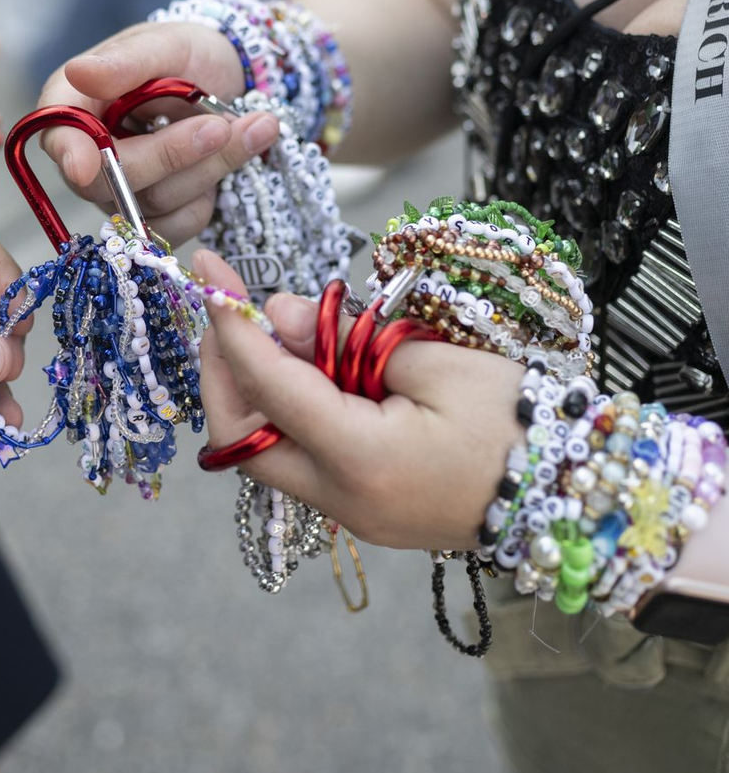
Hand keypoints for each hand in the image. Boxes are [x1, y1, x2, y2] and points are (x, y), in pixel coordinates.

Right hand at [37, 22, 280, 240]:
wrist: (232, 78)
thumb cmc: (188, 54)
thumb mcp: (165, 44)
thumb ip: (126, 62)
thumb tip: (79, 71)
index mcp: (75, 104)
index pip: (57, 136)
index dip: (70, 154)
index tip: (85, 165)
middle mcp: (89, 154)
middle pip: (109, 181)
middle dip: (171, 155)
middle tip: (221, 126)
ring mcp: (120, 191)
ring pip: (153, 203)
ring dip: (209, 167)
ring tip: (254, 126)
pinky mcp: (155, 215)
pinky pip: (177, 225)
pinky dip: (213, 191)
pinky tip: (236, 153)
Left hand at [193, 251, 522, 551]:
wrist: (579, 496)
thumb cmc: (522, 422)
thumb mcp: (440, 361)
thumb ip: (348, 338)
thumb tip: (278, 316)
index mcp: (360, 460)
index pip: (268, 387)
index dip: (230, 324)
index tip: (207, 272)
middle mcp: (341, 499)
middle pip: (241, 440)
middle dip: (222, 373)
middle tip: (228, 313)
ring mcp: (350, 513)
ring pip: (264, 453)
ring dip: (252, 390)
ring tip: (272, 331)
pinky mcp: (363, 507)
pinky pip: (300, 457)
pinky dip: (288, 410)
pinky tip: (309, 366)